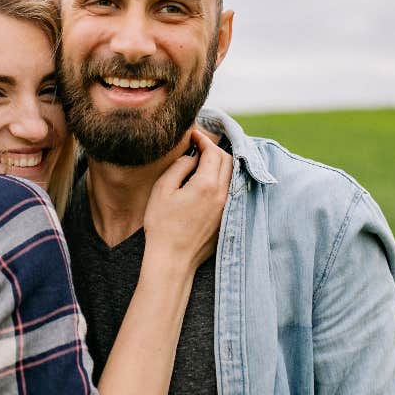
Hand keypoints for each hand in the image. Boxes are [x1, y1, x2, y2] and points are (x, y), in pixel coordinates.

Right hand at [142, 128, 232, 271]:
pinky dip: (223, 179)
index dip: (203, 140)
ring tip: (204, 161)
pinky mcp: (226, 218)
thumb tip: (192, 157)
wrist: (173, 259)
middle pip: (227, 160)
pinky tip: (209, 181)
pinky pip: (231, 190)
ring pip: (231, 175)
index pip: (213, 152)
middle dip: (213, 149)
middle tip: (198, 146)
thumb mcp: (163, 189)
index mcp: (207, 185)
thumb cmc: (162, 225)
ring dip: (220, 164)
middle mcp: (223, 194)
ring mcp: (227, 208)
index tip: (193, 135)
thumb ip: (180, 166)